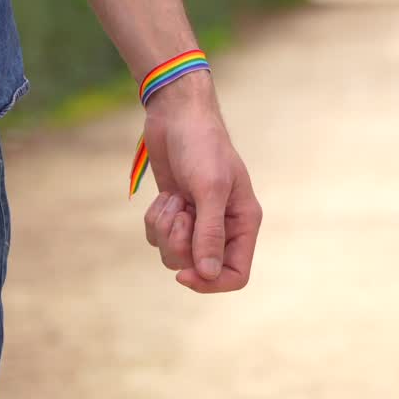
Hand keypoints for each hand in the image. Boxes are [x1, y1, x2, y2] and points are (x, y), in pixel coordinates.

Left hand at [141, 74, 261, 292]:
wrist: (176, 116)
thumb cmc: (202, 146)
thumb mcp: (209, 188)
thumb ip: (210, 233)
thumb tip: (207, 274)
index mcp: (243, 223)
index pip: (236, 274)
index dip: (210, 282)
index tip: (185, 273)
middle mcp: (223, 227)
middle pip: (199, 268)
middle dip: (180, 245)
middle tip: (178, 213)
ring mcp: (197, 221)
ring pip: (174, 255)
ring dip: (165, 230)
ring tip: (173, 199)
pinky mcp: (174, 213)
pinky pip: (158, 238)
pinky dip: (155, 220)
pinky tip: (165, 196)